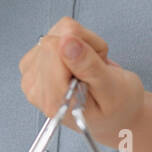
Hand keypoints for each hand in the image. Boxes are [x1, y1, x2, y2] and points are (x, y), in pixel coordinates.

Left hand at [18, 17, 144, 149]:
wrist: (117, 118)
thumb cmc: (119, 107)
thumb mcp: (112, 88)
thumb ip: (88, 65)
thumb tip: (65, 42)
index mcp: (53, 98)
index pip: (53, 47)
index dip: (82, 48)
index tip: (94, 66)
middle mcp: (36, 88)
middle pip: (53, 39)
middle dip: (81, 46)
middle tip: (94, 69)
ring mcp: (33, 77)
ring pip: (55, 33)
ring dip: (79, 45)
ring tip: (90, 68)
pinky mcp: (34, 65)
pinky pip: (54, 35)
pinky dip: (73, 45)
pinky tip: (81, 64)